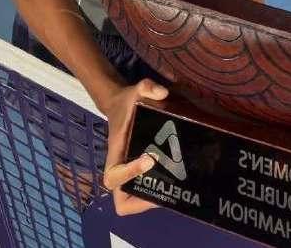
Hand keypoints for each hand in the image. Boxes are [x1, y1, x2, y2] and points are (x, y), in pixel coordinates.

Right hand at [102, 78, 168, 215]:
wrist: (124, 105)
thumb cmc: (128, 102)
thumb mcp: (137, 89)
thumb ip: (148, 87)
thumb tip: (163, 93)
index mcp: (115, 155)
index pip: (112, 177)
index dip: (129, 174)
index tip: (150, 158)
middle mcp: (121, 169)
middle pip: (121, 201)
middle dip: (142, 200)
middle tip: (166, 187)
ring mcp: (131, 173)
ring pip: (133, 202)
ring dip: (152, 200)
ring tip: (176, 188)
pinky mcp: (142, 172)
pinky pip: (145, 192)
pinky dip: (158, 193)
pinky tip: (178, 179)